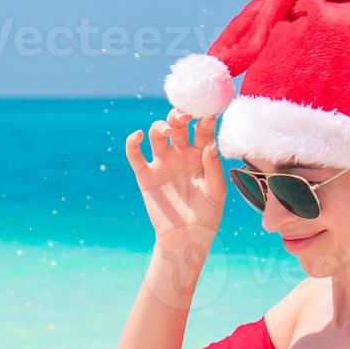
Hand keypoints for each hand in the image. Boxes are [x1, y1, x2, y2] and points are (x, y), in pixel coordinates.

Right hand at [124, 109, 226, 241]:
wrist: (186, 237)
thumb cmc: (207, 214)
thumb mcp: (216, 192)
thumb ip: (214, 168)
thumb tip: (210, 145)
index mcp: (201, 155)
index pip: (202, 130)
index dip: (204, 119)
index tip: (208, 111)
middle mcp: (181, 154)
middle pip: (178, 126)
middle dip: (180, 116)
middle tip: (184, 115)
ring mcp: (162, 163)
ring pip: (158, 134)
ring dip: (160, 126)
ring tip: (167, 131)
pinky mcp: (145, 175)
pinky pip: (135, 155)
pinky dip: (132, 142)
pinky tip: (138, 135)